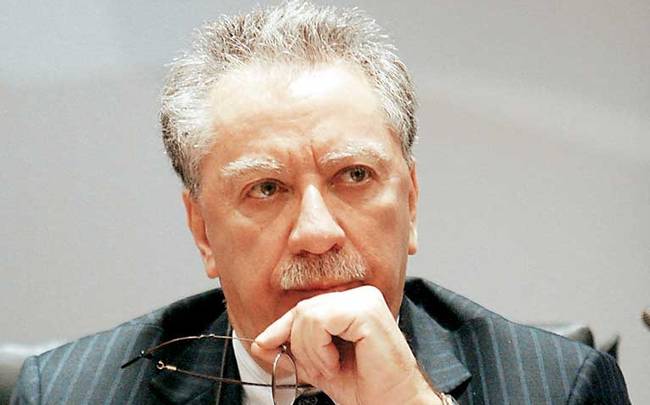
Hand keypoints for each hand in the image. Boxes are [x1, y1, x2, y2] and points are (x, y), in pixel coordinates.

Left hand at [251, 285, 440, 404]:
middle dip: (299, 346)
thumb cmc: (364, 385)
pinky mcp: (366, 310)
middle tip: (320, 369)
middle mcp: (359, 296)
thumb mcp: (317, 365)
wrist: (392, 402)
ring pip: (307, 314)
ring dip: (311, 351)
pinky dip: (320, 348)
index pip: (305, 307)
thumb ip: (291, 351)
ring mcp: (365, 299)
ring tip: (331, 367)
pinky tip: (336, 362)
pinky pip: (320, 321)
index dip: (280, 328)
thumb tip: (259, 342)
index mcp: (351, 303)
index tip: (263, 344)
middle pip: (303, 309)